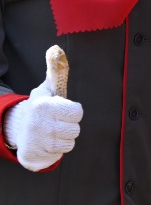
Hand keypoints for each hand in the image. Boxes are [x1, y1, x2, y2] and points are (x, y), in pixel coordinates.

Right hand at [2, 45, 82, 171]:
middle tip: (58, 121)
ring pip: (70, 143)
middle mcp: (39, 124)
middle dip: (69, 125)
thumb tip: (55, 49)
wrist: (18, 128)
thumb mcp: (47, 89)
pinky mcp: (35, 155)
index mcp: (44, 106)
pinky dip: (57, 149)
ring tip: (53, 131)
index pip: (77, 112)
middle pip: (75, 129)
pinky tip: (48, 142)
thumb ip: (55, 70)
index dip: (73, 111)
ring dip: (64, 138)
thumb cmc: (41, 107)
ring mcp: (37, 141)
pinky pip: (60, 154)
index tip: (64, 110)